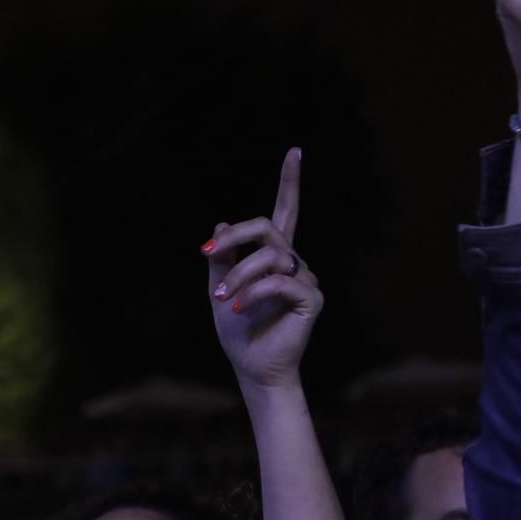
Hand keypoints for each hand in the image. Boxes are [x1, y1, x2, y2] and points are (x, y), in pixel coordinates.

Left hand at [203, 149, 322, 390]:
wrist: (252, 368)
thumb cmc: (237, 331)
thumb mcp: (219, 287)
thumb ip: (222, 257)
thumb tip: (222, 223)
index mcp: (274, 257)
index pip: (285, 212)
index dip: (290, 182)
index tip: (295, 151)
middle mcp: (294, 263)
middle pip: (268, 228)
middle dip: (236, 240)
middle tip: (207, 258)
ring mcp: (306, 279)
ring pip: (271, 257)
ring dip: (240, 276)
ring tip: (223, 300)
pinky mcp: (313, 298)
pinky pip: (280, 282)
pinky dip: (254, 293)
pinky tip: (238, 309)